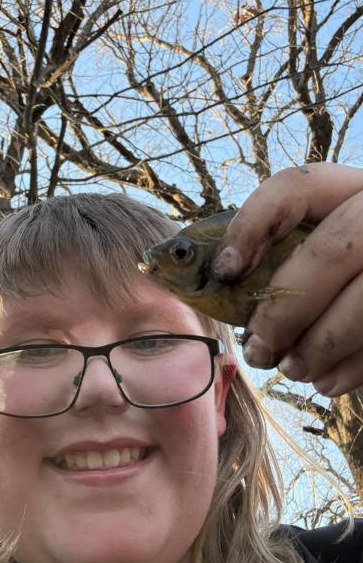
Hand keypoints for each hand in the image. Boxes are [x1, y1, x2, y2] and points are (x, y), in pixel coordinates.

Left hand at [211, 162, 362, 396]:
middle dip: (285, 310)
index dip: (251, 227)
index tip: (224, 271)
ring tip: (291, 370)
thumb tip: (220, 288)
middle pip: (330, 252)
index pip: (295, 188)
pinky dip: (354, 368)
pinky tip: (327, 382)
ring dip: (319, 346)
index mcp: (347, 189)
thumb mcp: (315, 243)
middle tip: (258, 350)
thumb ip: (280, 255)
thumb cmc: (337, 271)